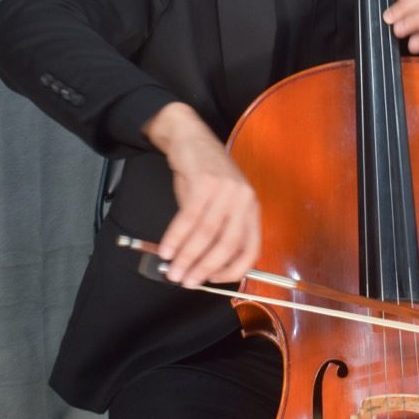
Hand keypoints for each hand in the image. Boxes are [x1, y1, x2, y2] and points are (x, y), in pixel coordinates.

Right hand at [142, 102, 259, 287]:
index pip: (250, 249)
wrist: (189, 137)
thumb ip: (216, 230)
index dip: (232, 270)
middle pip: (227, 244)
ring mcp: (226, 190)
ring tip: (172, 271)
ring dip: (187, 256)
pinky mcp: (205, 182)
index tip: (212, 280)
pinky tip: (166, 250)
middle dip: (204, 267)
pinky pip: (188, 218)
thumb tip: (200, 264)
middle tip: (186, 281)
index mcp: (252, 209)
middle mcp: (244, 200)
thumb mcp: (220, 202)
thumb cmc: (204, 173)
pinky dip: (175, 237)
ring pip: (206, 233)